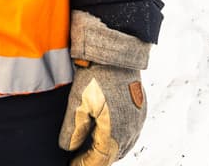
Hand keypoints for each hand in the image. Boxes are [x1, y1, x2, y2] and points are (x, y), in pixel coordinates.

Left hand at [58, 11, 150, 164]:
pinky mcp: (140, 111)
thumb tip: (68, 148)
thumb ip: (72, 129)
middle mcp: (130, 131)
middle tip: (78, 160)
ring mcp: (138, 121)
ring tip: (89, 151)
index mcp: (114, 133)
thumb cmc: (95, 76)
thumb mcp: (77, 102)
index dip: (83, 165)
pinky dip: (117, 140)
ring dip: (107, 151)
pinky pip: (130, 134)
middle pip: (112, 156)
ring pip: (122, 146)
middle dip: (95, 160)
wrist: (116, 53)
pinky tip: (106, 135)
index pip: (98, 160)